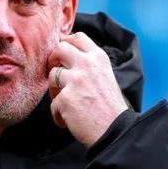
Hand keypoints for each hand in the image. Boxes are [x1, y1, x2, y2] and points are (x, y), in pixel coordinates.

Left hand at [47, 32, 127, 146]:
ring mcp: (75, 80)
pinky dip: (58, 114)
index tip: (61, 54)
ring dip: (55, 91)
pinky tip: (68, 121)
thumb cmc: (110, 107)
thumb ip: (88, 65)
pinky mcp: (65, 98)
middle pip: (59, 49)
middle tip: (55, 73)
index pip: (77, 37)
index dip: (65, 43)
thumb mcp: (105, 76)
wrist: (115, 131)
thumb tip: (66, 57)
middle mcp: (86, 65)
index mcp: (98, 58)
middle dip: (52, 60)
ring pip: (52, 75)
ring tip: (65, 104)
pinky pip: (53, 103)